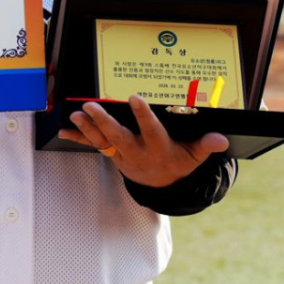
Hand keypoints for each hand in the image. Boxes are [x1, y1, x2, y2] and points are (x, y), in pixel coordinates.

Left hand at [58, 95, 228, 188]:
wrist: (161, 185)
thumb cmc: (178, 162)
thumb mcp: (194, 156)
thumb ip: (205, 146)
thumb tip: (221, 140)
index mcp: (158, 149)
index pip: (151, 131)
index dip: (143, 115)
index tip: (135, 98)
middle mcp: (137, 152)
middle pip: (119, 136)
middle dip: (104, 122)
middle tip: (91, 107)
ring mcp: (121, 154)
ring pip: (103, 140)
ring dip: (88, 128)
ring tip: (76, 114)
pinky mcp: (112, 154)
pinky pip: (93, 146)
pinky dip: (77, 139)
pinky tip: (63, 131)